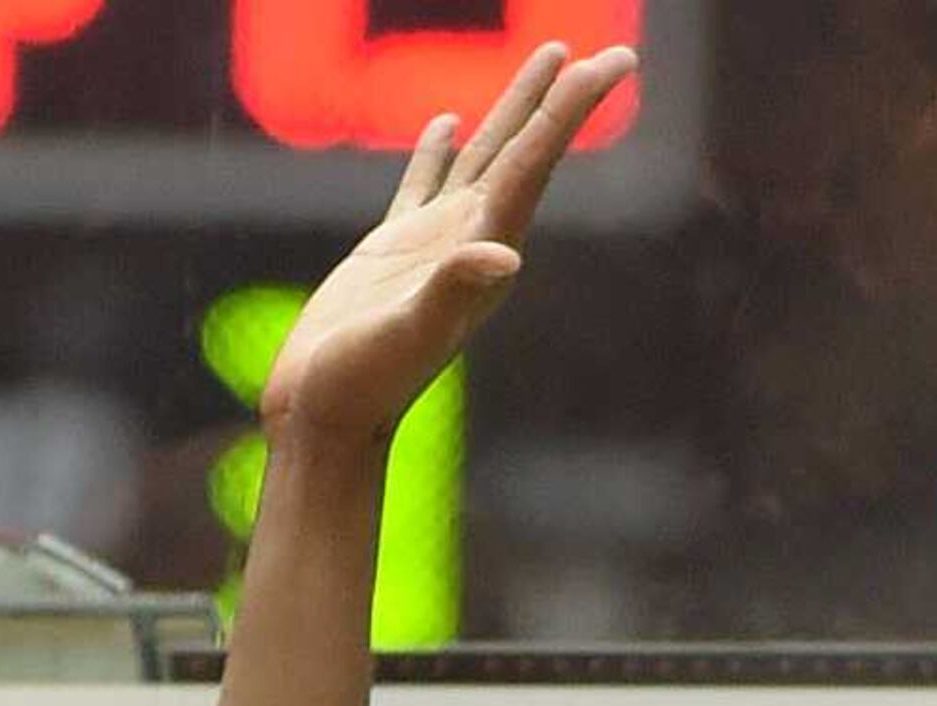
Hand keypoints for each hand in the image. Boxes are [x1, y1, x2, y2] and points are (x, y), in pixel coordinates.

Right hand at [261, 42, 635, 438]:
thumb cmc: (363, 386)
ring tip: (546, 62)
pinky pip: (424, 183)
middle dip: (560, 100)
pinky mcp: (392, 251)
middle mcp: (471, 242)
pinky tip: (447, 120)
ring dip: (515, 111)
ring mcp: (433, 244)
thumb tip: (502, 257)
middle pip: (525, 151)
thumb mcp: (407, 335)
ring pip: (484, 157)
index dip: (570, 109)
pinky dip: (437, 149)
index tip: (612, 62)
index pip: (535, 162)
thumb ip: (450, 293)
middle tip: (602, 53)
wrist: (324, 421)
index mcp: (483, 250)